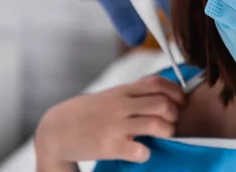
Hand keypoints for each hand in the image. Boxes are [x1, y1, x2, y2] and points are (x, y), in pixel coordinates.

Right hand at [35, 75, 184, 167]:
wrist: (55, 130)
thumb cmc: (87, 113)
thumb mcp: (110, 95)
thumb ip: (134, 93)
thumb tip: (163, 92)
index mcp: (122, 91)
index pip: (157, 83)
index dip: (176, 92)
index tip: (181, 102)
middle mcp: (120, 105)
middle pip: (162, 104)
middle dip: (174, 114)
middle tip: (171, 122)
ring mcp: (115, 125)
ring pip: (156, 125)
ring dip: (167, 131)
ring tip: (163, 136)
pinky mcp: (109, 146)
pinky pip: (140, 150)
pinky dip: (146, 153)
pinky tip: (142, 152)